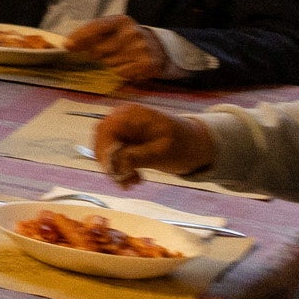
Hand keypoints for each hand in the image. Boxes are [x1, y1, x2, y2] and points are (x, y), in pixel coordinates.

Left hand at [64, 14, 167, 83]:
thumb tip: (67, 44)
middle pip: (99, 50)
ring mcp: (141, 48)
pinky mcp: (147, 64)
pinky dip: (122, 73)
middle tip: (105, 53)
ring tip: (122, 59)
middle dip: (96, 54)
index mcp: (121, 21)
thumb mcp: (113, 31)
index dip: (80, 36)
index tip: (67, 45)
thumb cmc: (127, 40)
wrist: (159, 48)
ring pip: (109, 64)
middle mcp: (132, 32)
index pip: (97, 26)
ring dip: (110, 65)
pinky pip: (122, 74)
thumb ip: (92, 34)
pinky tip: (130, 66)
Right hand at [91, 100, 215, 181]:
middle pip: (102, 140)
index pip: (106, 131)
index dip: (106, 152)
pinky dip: (120, 167)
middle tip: (125, 182)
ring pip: (105, 148)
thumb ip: (139, 157)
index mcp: (133, 115)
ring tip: (132, 182)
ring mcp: (123, 127)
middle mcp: (123, 118)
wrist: (196, 144)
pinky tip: (133, 177)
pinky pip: (114, 153)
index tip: (115, 172)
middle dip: (109, 164)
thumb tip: (116, 163)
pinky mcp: (126, 138)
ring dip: (114, 168)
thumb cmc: (184, 145)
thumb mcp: (164, 153)